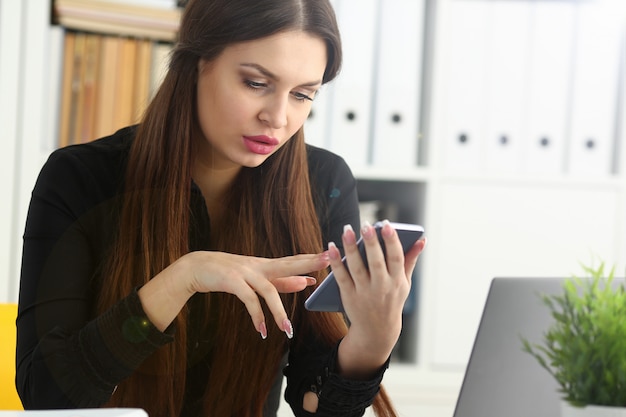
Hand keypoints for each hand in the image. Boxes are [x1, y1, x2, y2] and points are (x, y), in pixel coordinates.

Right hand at [140, 251, 328, 337]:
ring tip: (286, 331)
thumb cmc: (229, 273)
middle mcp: (259, 266)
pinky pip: (248, 300)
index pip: (293, 261)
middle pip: (287, 264)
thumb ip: (282, 281)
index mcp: (266, 265)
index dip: (311, 259)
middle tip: (326, 262)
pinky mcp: (232, 281)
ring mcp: (245, 272)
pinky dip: (256, 316)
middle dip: (307, 264)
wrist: (197, 267)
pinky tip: (261, 330)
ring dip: (278, 312)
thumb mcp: (256, 276)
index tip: (330, 255)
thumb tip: (306, 282)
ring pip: (268, 291)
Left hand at [329, 220, 425, 376]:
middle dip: (371, 243)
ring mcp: (365, 293)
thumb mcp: (405, 283)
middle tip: (366, 224)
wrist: (377, 330)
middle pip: (376, 262)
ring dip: (351, 248)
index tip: (386, 224)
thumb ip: (410, 260)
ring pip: (357, 268)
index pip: (396, 258)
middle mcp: (382, 287)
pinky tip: (332, 247)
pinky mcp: (349, 297)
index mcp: (397, 281)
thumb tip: (422, 239)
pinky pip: (342, 277)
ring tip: (347, 230)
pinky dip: (336, 262)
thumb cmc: (392, 300)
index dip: (392, 241)